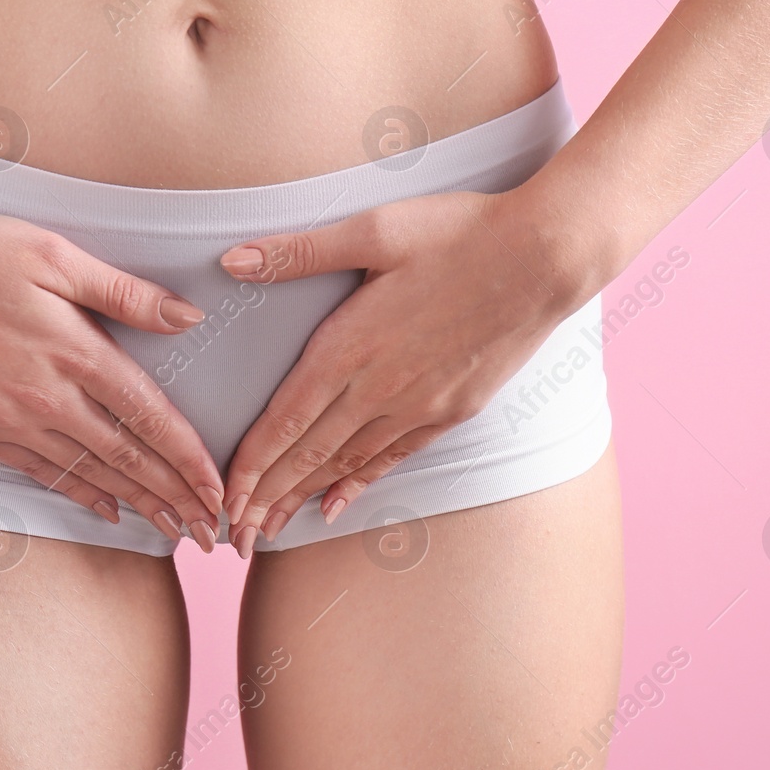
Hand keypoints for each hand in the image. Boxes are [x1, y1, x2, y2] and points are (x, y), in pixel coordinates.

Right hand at [0, 212, 224, 550]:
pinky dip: (80, 496)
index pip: (150, 416)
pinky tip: (105, 511)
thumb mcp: (50, 254)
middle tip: (211, 533)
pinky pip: (41, 474)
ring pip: (89, 474)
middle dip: (175, 498)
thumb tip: (187, 316)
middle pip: (127, 458)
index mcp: (75, 351)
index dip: (189, 458)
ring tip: (172, 531)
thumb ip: (121, 292)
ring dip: (136, 505)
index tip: (220, 490)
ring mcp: (10, 421)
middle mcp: (49, 398)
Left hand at [217, 187, 594, 556]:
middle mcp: (379, 389)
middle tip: (232, 539)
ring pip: (346, 465)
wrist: (547, 258)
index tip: (221, 502)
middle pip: (307, 457)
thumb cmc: (460, 232)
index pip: (283, 423)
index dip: (248, 468)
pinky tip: (336, 505)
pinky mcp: (451, 411)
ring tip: (269, 532)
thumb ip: (299, 252)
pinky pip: (393, 458)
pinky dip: (358, 484)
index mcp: (349, 346)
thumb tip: (231, 259)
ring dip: (302, 500)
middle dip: (264, 501)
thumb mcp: (374, 230)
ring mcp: (418, 406)